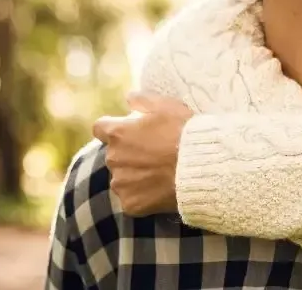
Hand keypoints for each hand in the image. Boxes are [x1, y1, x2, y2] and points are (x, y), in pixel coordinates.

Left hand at [92, 91, 191, 215]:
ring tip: (161, 171)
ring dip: (135, 174)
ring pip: (122, 177)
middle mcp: (113, 158)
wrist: (200, 167)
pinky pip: (132, 198)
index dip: (113, 128)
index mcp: (118, 133)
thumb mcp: (167, 105)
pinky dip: (143, 194)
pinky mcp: (130, 203)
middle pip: (114, 153)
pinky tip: (161, 188)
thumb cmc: (184, 132)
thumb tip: (128, 97)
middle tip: (155, 151)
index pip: (100, 128)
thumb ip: (142, 99)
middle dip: (130, 152)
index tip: (128, 130)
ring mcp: (121, 183)